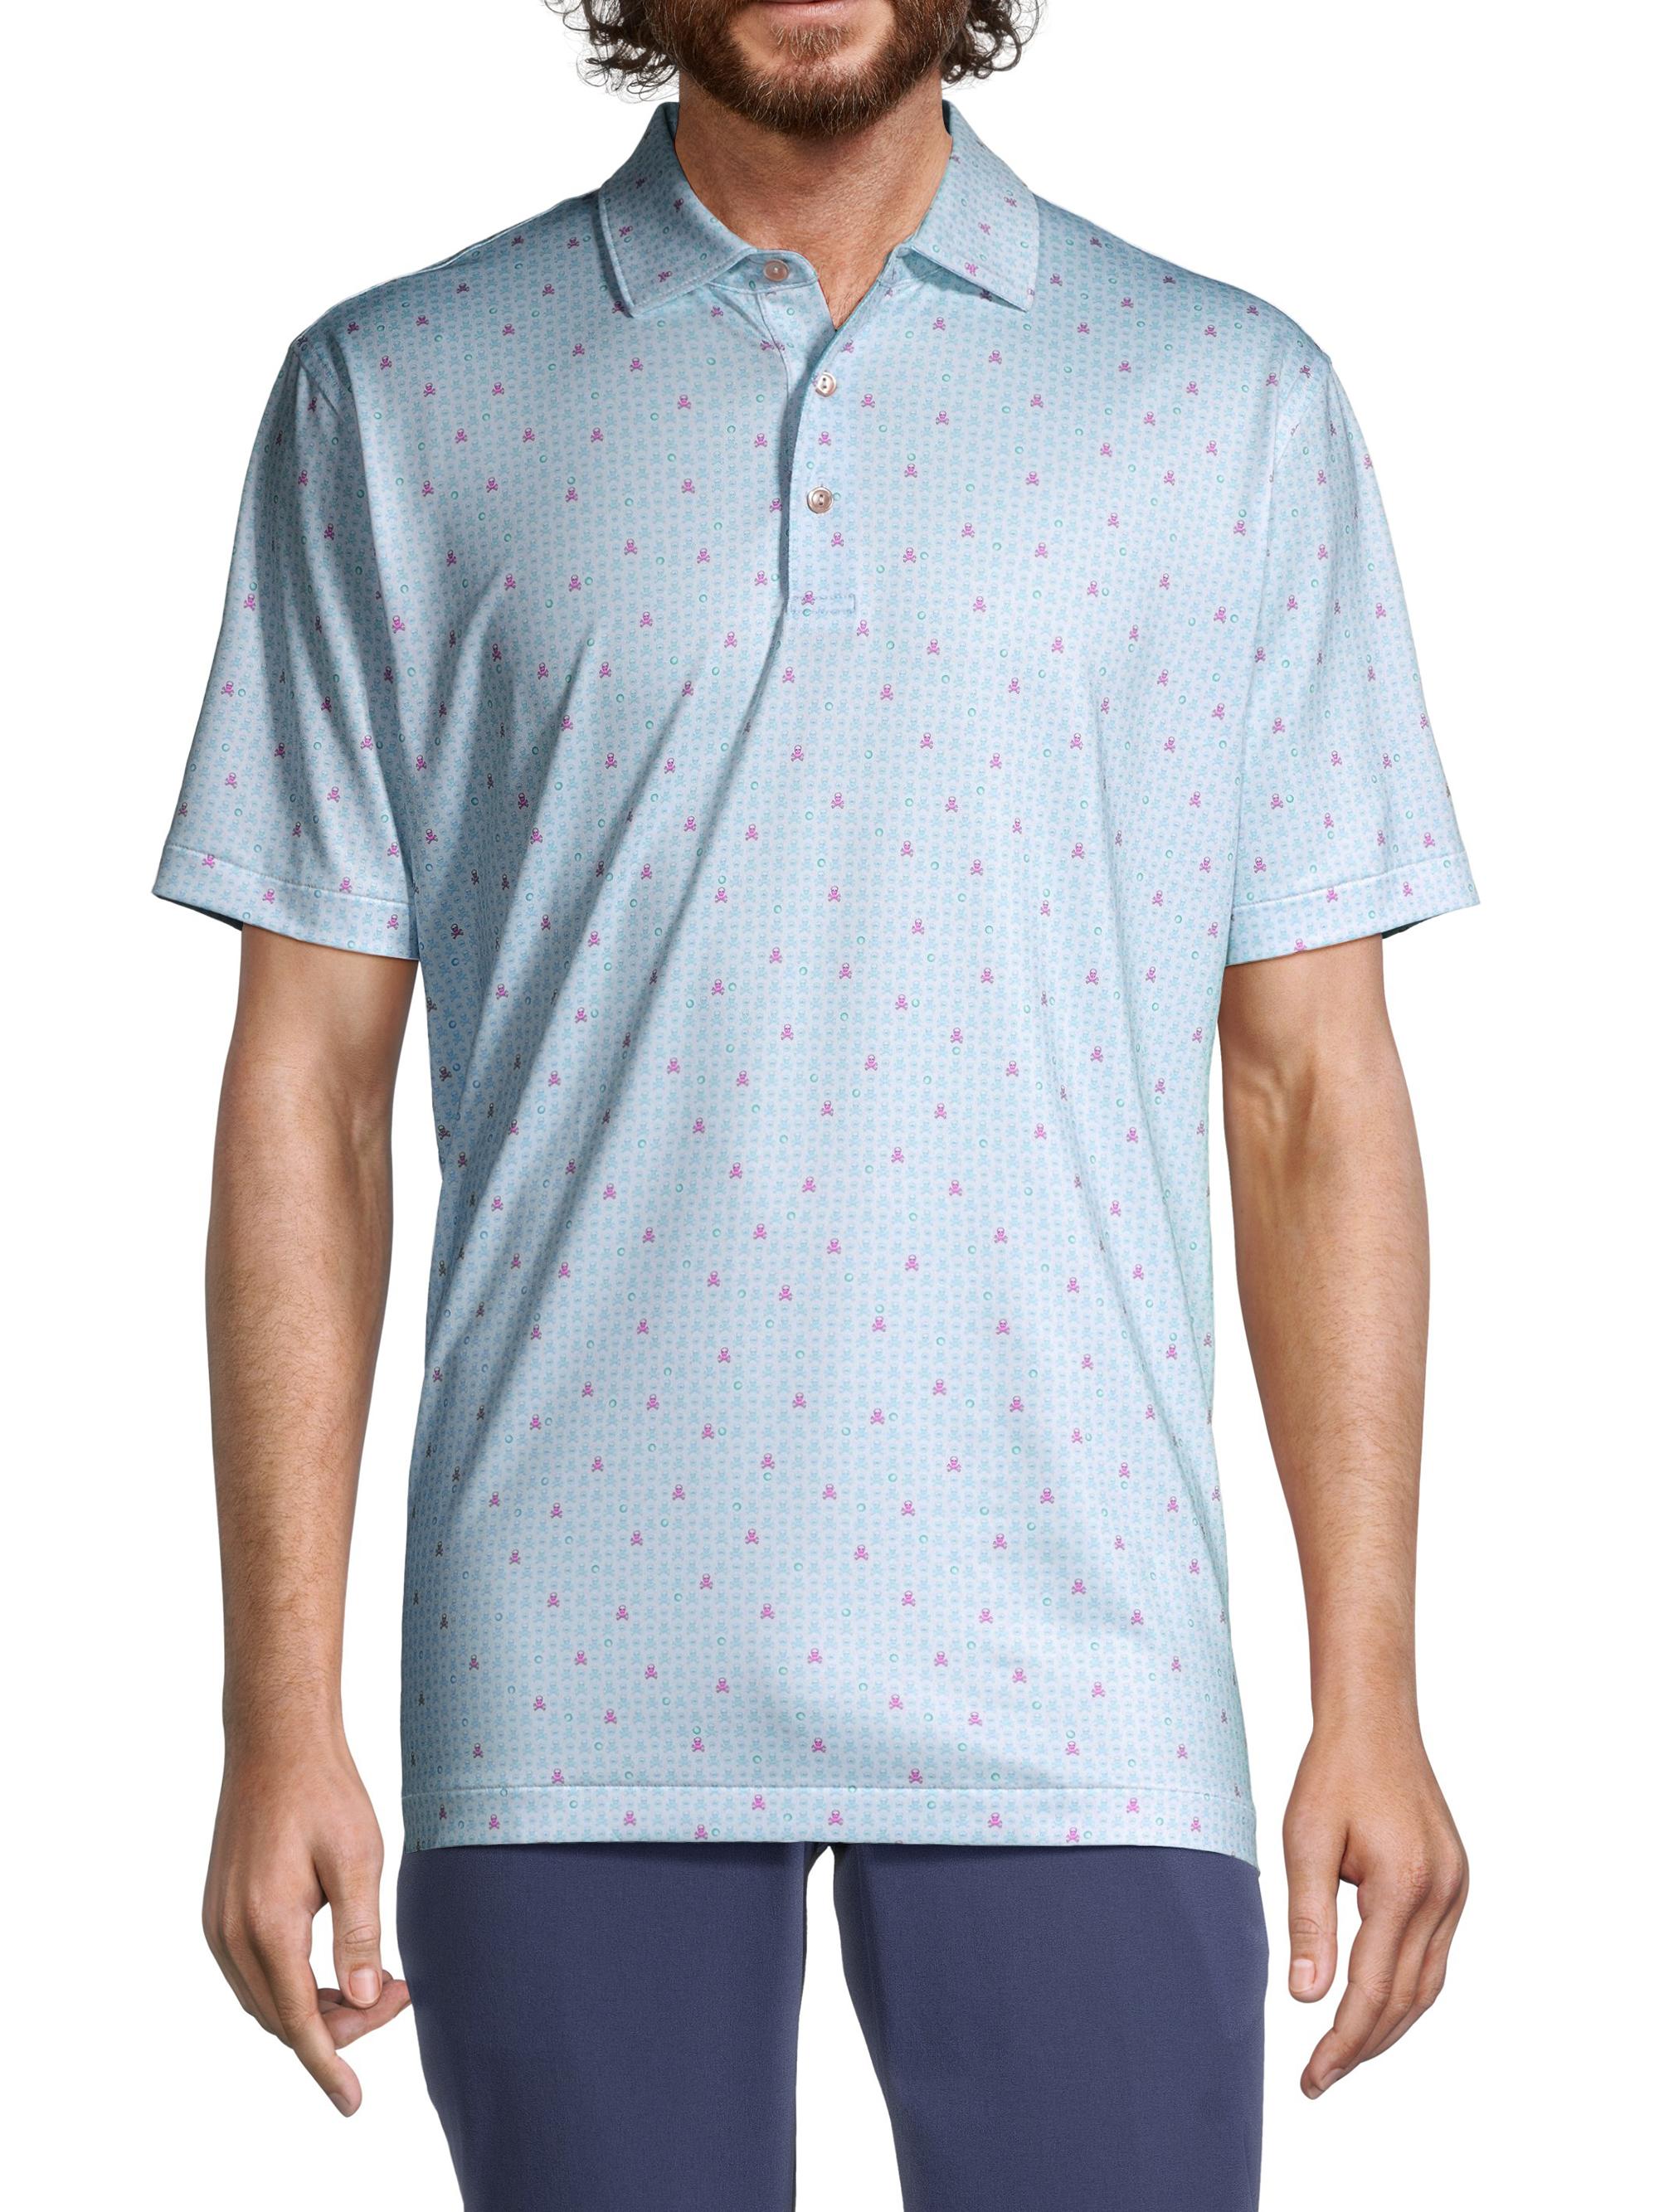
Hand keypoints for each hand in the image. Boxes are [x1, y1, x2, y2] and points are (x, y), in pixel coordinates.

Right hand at [203, 1735, 410, 2113]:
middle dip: (342, 2027)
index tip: (353, 2103)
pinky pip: (253, 1975)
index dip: (329, 2067)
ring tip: (377, 1977)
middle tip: (400, 1991)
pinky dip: (293, 1986)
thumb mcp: (359, 1857)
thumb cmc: (324, 1792)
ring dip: (317, 2007)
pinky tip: (334, 1965)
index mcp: (268, 1926)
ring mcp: (218, 1925)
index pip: (301, 2024)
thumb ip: (360, 1932)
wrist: (275, 1743)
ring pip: (267, 2001)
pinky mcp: (219, 1912)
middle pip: (286, 2019)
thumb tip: (365, 1998)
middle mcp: (231, 1936)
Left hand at [1283, 1713, 1468, 2097]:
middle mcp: (1442, 1893)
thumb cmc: (1333, 1773)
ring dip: (1388, 2024)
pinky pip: (1436, 1955)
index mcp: (1404, 1884)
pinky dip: (1406, 1989)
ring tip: (1344, 2053)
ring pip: (1427, 1984)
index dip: (1341, 2041)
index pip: (1372, 1989)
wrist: (1375, 1722)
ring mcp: (1457, 1888)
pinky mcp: (1457, 1882)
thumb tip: (1307, 1998)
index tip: (1312, 2077)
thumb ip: (1308, 1921)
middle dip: (1363, 2045)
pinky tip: (1376, 2003)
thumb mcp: (1305, 1841)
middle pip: (1405, 1998)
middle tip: (1320, 2078)